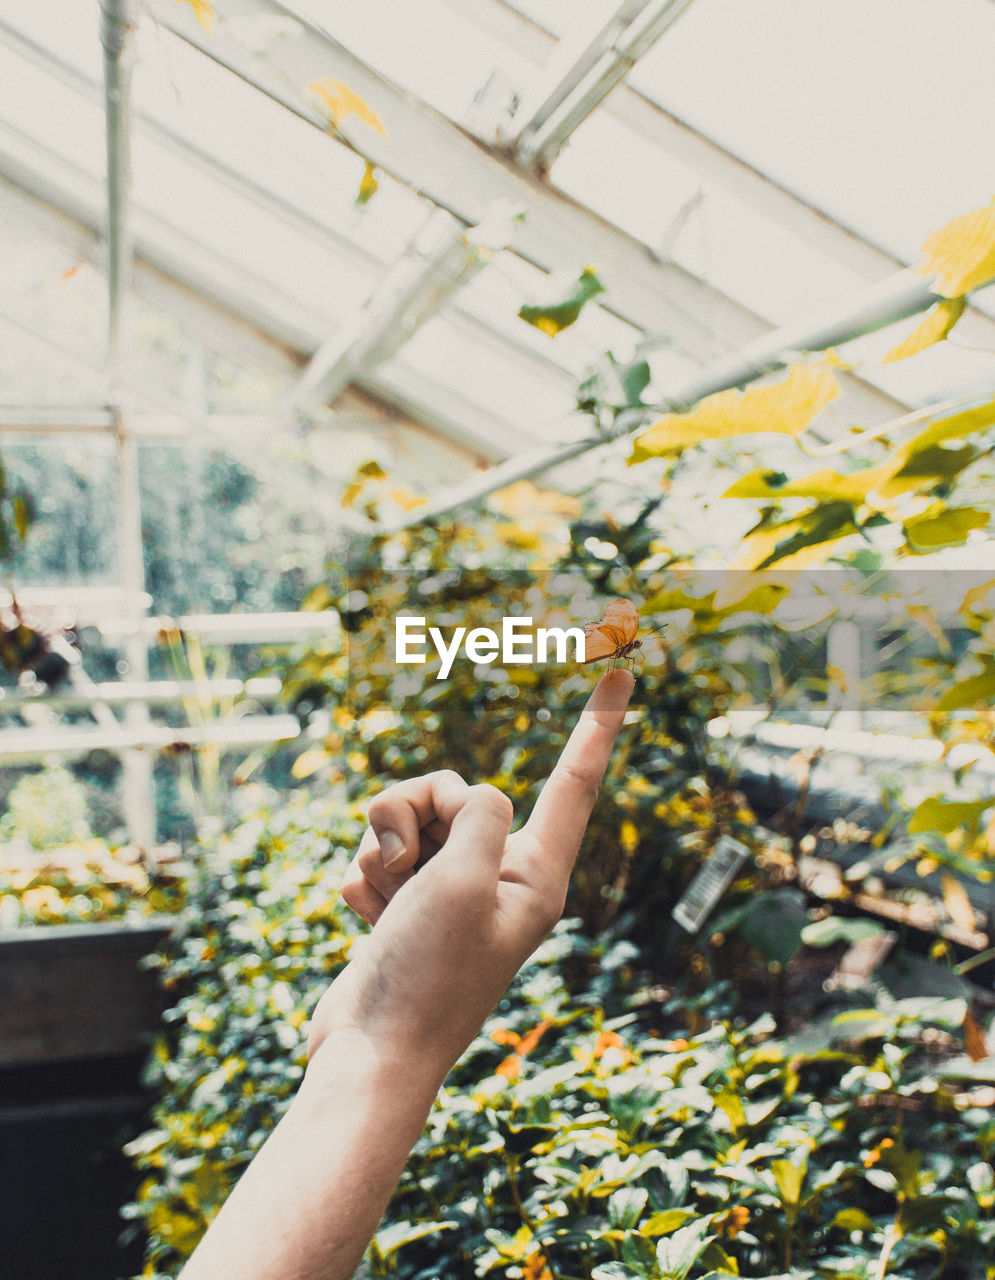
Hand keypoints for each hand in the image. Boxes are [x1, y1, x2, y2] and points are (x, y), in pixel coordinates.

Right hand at [307, 670, 634, 1076]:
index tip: (623, 672)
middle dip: (417, 808)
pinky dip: (365, 878)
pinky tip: (368, 921)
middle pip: (459, 791)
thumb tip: (471, 799)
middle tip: (411, 865)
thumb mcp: (464, 878)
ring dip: (382, 845)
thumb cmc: (426, 975)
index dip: (597, 727)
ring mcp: (451, 890)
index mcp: (537, 873)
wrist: (366, 1055)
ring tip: (386, 896)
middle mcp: (498, 875)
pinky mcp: (408, 904)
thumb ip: (478, 815)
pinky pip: (380, 854)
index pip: (573, 784)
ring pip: (409, 816)